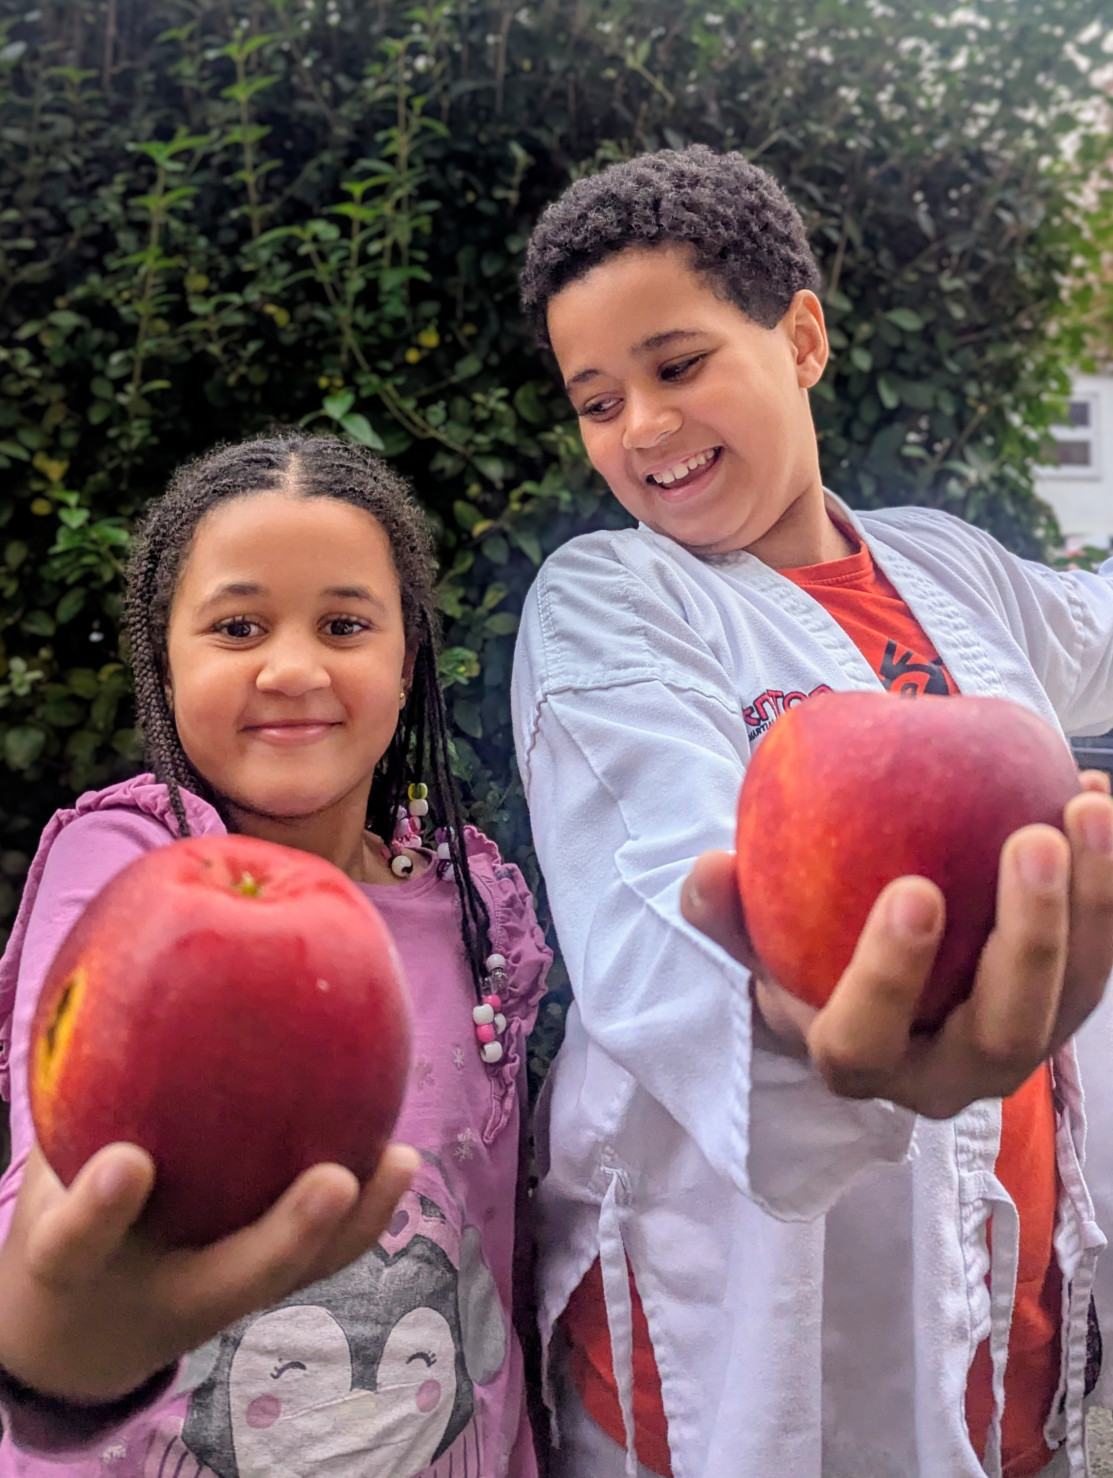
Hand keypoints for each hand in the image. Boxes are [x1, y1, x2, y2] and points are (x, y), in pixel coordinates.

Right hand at [0, 1138, 417, 1404]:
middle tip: (335, 1181)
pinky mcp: (257, 1290)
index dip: (100, 1208)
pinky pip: (319, 1257)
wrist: (78, 1335)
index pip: (77, 1244)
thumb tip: (111, 988)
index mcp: (76, 1272)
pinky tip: (399, 1156)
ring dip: (355, 1223)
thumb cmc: (67, 1219)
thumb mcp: (52, 1175)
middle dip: (291, 1233)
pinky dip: (363, 1209)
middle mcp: (161, 1298)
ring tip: (401, 1160)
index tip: (127, 1163)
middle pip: (235, 1279)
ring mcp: (219, 1303)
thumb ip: (78, 1107)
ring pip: (298, 1275)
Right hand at [681, 772, 1112, 1118]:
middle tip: (1032, 841)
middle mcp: (949, 1073)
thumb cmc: (804, 956)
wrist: (874, 989)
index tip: (912, 889)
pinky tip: (1098, 799)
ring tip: (1085, 809)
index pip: (868, 1042)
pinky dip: (1111, 888)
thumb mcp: (753, 938)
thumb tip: (708, 870)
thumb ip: (725, 909)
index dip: (890, 977)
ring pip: (1073, 998)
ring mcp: (1017, 1044)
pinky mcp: (1065, 1005)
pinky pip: (1103, 955)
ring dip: (1093, 906)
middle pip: (1002, 1034)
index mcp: (861, 1062)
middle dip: (1028, 940)